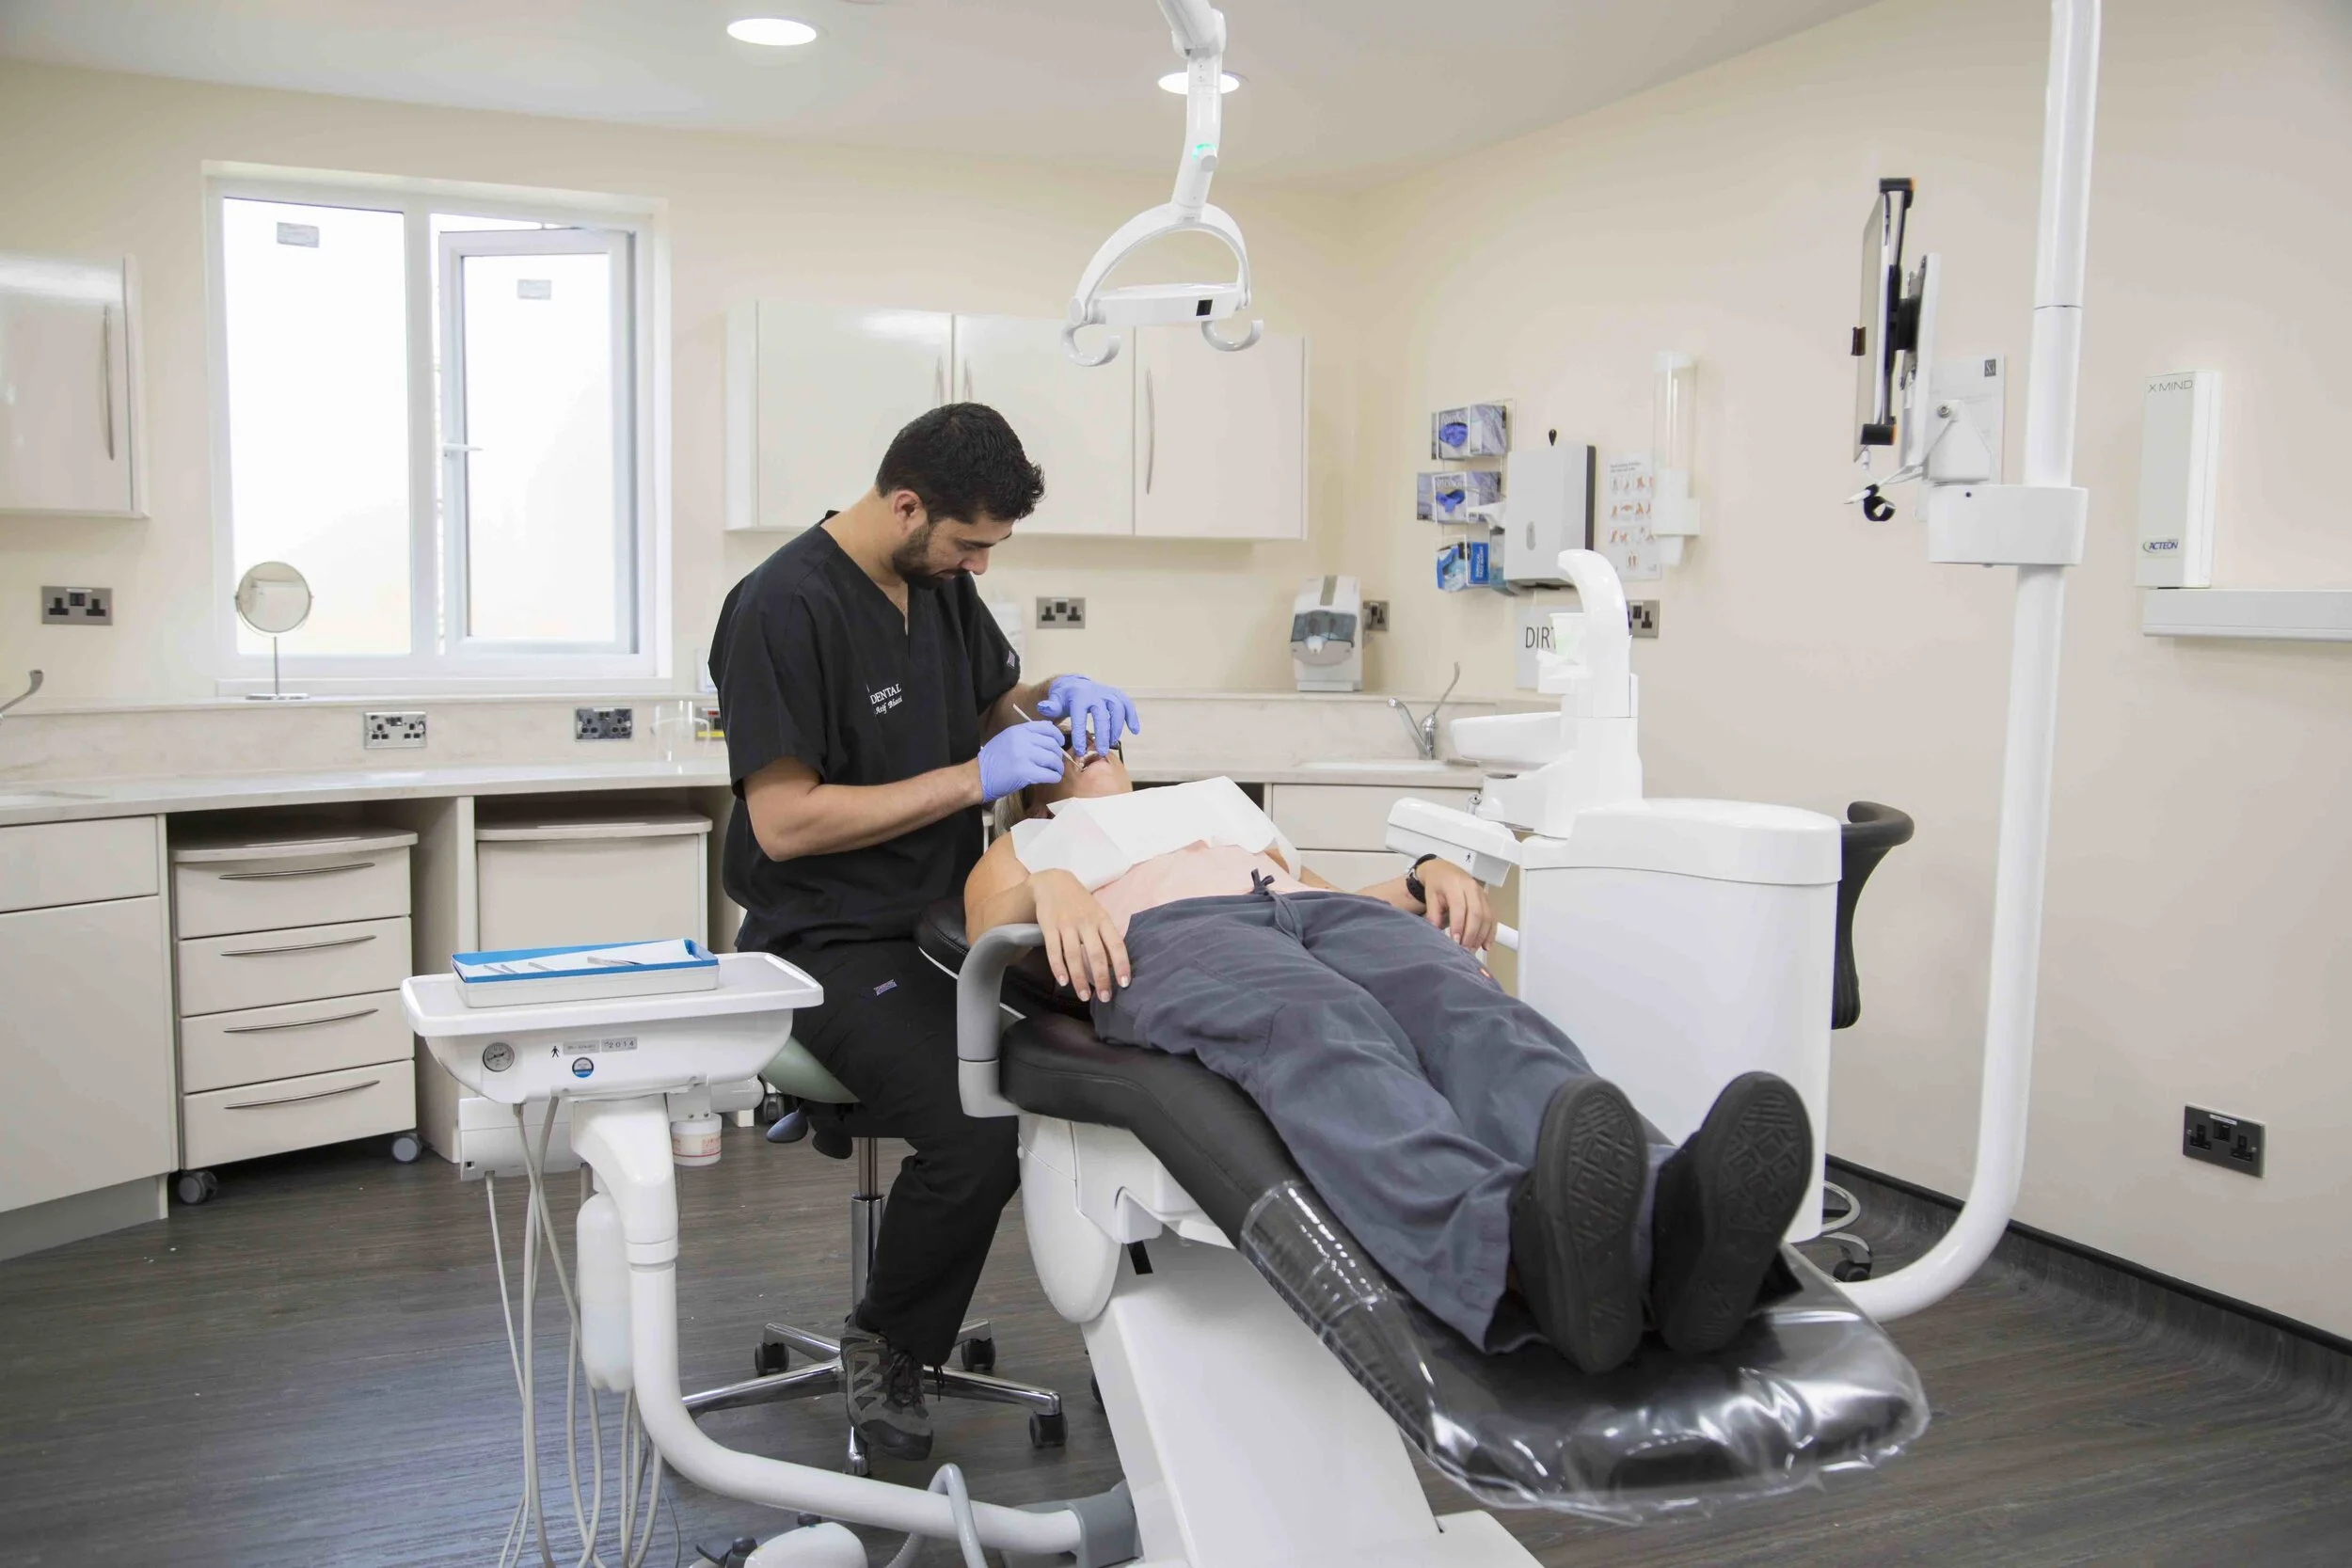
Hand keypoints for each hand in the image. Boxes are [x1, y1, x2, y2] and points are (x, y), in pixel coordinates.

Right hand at [977, 721, 1066, 802]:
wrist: (977, 777)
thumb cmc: (993, 760)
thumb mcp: (1007, 738)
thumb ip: (1026, 734)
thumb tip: (1050, 731)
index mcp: (1018, 730)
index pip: (1047, 728)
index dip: (1057, 736)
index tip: (1060, 744)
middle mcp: (1022, 740)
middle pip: (1052, 744)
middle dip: (1058, 755)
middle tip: (1056, 763)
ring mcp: (1024, 756)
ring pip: (1053, 760)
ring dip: (1058, 767)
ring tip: (1056, 772)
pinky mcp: (1025, 773)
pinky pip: (1049, 774)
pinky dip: (1054, 777)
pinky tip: (1052, 779)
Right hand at [1030, 870, 1130, 1001]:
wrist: (1053, 882)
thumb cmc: (1081, 903)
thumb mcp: (1098, 914)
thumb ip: (1106, 936)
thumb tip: (1116, 964)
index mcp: (1102, 920)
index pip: (1116, 945)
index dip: (1121, 965)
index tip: (1125, 984)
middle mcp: (1086, 922)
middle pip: (1096, 955)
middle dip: (1101, 979)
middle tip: (1104, 998)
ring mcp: (1067, 925)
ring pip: (1073, 956)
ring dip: (1079, 979)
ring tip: (1083, 996)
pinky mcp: (1049, 927)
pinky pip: (1054, 951)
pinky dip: (1058, 968)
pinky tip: (1063, 982)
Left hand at [1034, 675, 1139, 756]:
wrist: (1072, 685)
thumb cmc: (1062, 699)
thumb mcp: (1053, 702)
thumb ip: (1049, 707)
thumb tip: (1044, 707)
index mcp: (1078, 696)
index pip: (1080, 716)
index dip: (1080, 734)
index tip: (1081, 751)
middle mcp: (1094, 693)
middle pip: (1102, 714)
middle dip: (1103, 734)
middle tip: (1101, 752)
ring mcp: (1107, 693)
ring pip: (1118, 708)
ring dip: (1117, 727)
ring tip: (1113, 743)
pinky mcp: (1116, 695)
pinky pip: (1127, 704)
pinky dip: (1132, 717)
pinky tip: (1134, 731)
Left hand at [1418, 859, 1496, 951]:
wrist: (1444, 871)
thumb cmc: (1437, 884)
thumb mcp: (1430, 896)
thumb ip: (1433, 914)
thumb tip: (1435, 932)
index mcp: (1455, 884)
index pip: (1459, 906)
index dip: (1459, 925)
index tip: (1455, 941)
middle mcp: (1471, 887)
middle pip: (1476, 913)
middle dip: (1471, 934)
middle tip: (1464, 949)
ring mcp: (1481, 893)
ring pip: (1487, 917)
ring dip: (1481, 936)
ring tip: (1471, 950)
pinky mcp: (1487, 900)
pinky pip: (1492, 918)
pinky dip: (1490, 933)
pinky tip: (1485, 945)